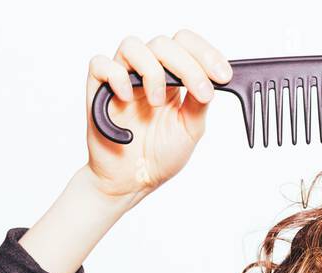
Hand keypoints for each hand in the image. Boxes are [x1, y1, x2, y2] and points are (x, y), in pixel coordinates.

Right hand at [84, 30, 231, 201]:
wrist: (132, 182)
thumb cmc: (159, 156)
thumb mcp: (190, 129)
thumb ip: (200, 102)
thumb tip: (212, 79)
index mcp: (171, 78)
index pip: (186, 45)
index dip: (206, 53)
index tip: (223, 75)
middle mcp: (147, 72)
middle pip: (164, 43)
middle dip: (188, 64)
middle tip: (200, 91)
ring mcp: (122, 78)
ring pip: (132, 45)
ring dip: (152, 71)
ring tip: (156, 103)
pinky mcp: (98, 89)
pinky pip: (100, 64)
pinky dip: (116, 76)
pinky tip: (127, 98)